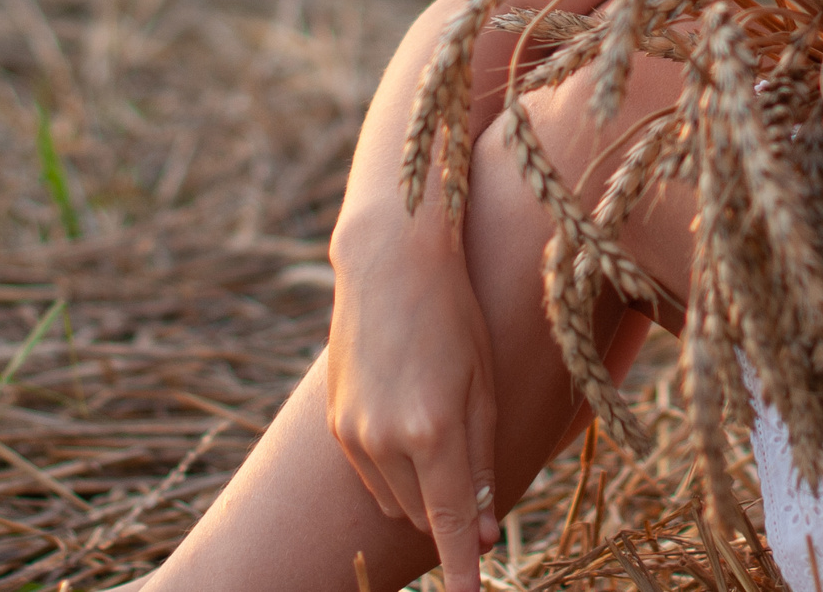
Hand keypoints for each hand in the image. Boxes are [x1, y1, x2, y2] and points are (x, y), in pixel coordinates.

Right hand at [324, 217, 501, 591]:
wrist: (388, 262)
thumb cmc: (454, 314)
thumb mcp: (484, 383)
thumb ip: (484, 457)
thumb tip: (486, 526)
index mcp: (433, 430)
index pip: (451, 522)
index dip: (463, 568)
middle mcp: (386, 440)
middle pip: (423, 515)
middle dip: (450, 513)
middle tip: (474, 479)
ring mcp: (354, 433)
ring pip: (395, 499)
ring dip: (422, 490)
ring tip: (439, 429)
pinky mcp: (336, 423)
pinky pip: (371, 473)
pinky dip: (395, 468)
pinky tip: (410, 420)